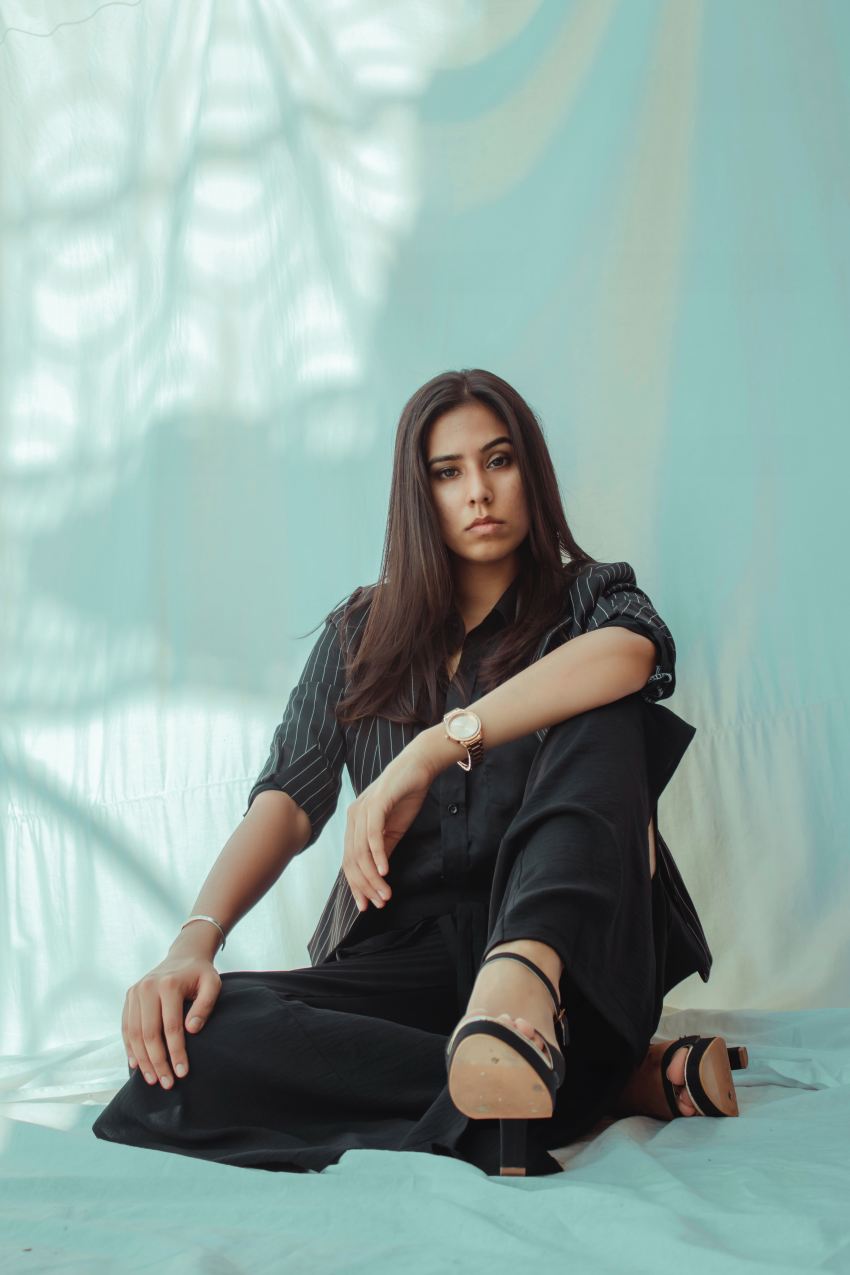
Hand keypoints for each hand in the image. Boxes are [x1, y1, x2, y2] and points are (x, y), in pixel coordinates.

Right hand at [123, 951, 221, 1088]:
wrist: (183, 956)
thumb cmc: (201, 974)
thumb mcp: (212, 984)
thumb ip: (205, 1005)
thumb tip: (192, 1029)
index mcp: (168, 985)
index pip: (171, 1027)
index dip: (176, 1052)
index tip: (182, 1072)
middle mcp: (147, 988)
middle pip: (149, 1033)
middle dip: (158, 1061)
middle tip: (167, 1083)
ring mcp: (135, 992)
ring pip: (135, 1033)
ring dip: (143, 1060)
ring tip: (153, 1080)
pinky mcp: (129, 997)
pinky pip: (126, 1027)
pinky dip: (130, 1048)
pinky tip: (137, 1065)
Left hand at [343, 737, 439, 912]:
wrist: (419, 766)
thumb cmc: (406, 795)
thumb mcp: (393, 829)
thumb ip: (383, 849)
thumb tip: (378, 876)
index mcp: (355, 823)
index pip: (350, 861)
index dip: (357, 886)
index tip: (367, 906)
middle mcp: (353, 817)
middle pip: (352, 861)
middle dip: (364, 887)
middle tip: (379, 904)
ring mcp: (362, 809)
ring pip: (361, 852)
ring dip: (373, 877)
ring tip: (385, 894)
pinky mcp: (376, 804)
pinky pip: (373, 835)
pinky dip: (377, 856)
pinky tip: (385, 871)